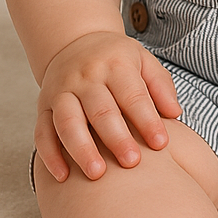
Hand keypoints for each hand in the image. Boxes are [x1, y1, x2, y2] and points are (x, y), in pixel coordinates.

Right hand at [34, 31, 182, 181]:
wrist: (75, 41)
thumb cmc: (117, 59)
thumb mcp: (144, 61)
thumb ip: (160, 85)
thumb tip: (175, 113)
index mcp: (115, 64)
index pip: (133, 95)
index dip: (147, 120)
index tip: (161, 144)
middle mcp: (86, 77)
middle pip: (101, 111)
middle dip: (117, 138)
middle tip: (132, 163)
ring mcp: (61, 91)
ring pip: (68, 122)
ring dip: (82, 150)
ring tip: (98, 174)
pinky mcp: (42, 106)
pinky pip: (42, 132)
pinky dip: (50, 155)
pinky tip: (63, 177)